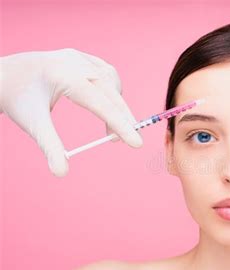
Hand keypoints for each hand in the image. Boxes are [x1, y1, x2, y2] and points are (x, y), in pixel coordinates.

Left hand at [0, 48, 142, 176]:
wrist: (4, 76)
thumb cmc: (18, 100)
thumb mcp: (33, 125)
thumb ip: (50, 147)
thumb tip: (61, 172)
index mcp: (64, 77)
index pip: (101, 103)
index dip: (121, 125)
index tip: (136, 143)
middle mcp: (75, 63)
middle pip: (111, 92)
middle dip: (122, 117)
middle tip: (123, 140)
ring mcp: (78, 57)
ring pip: (111, 80)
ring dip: (116, 102)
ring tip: (109, 124)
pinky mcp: (79, 56)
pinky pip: (105, 72)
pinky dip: (111, 89)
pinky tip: (106, 101)